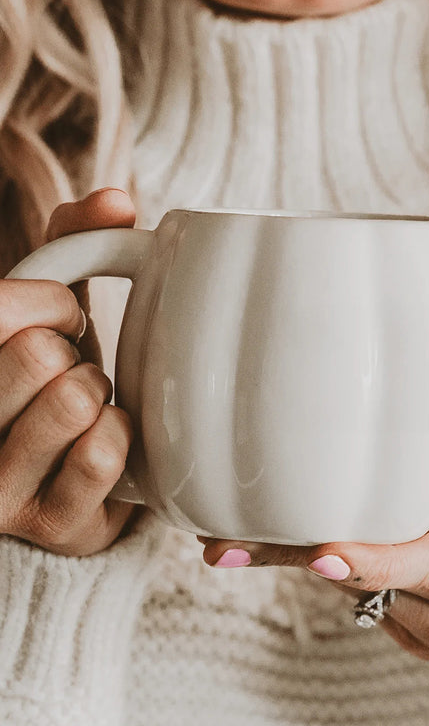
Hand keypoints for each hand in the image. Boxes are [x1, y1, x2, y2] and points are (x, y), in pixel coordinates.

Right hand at [0, 187, 138, 555]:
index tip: (62, 321)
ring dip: (98, 392)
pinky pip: (103, 452)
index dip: (50, 305)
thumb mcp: (46, 312)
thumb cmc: (49, 383)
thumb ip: (72, 243)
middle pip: (35, 353)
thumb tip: (119, 200)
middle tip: (73, 369)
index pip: (2, 310)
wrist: (65, 480)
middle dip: (75, 350)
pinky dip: (120, 434)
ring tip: (85, 406)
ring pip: (72, 399)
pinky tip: (107, 440)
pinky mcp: (46, 525)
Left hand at [200, 349, 428, 677]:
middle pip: (379, 582)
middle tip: (225, 547)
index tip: (322, 554)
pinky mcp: (428, 655)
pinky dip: (342, 579)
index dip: (379, 559)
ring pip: (364, 598)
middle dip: (301, 561)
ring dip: (314, 565)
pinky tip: (312, 553)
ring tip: (240, 544)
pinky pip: (372, 611)